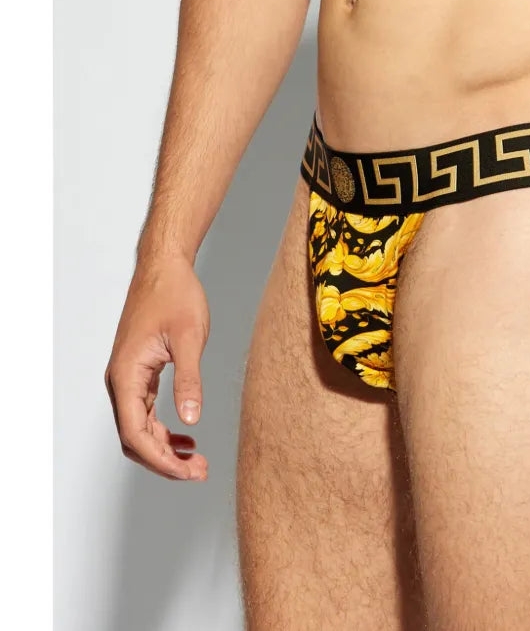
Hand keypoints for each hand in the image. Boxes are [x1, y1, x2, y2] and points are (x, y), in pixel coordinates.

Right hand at [105, 254, 209, 480]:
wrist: (164, 266)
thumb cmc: (175, 294)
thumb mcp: (190, 337)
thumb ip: (189, 379)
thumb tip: (191, 421)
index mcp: (126, 374)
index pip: (135, 433)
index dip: (160, 460)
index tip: (188, 473)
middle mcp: (121, 380)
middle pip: (134, 438)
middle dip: (164, 461)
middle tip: (200, 472)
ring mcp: (128, 378)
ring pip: (139, 428)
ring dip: (165, 449)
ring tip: (197, 462)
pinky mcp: (139, 373)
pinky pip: (145, 412)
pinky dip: (163, 429)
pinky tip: (187, 438)